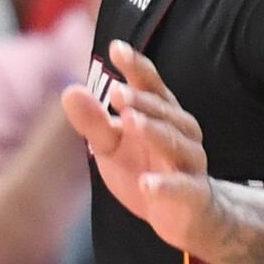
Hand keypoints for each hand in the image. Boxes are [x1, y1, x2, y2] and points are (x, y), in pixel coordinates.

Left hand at [59, 39, 215, 249]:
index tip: (116, 47)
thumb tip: (69, 90)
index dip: (136, 66)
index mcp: (162, 114)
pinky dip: (165, 186)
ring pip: (174, 142)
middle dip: (141, 100)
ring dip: (152, 131)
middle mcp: (181, 132)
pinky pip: (182, 187)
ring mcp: (190, 163)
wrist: (184, 216)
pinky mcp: (194, 194)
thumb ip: (93, 121)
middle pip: (162, 110)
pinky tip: (146, 185)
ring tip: (129, 121)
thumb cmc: (146, 168)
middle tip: (116, 91)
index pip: (150, 85)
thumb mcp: (112, 145)